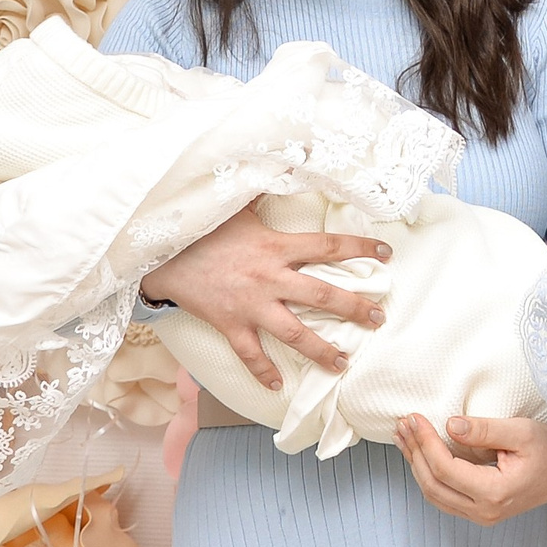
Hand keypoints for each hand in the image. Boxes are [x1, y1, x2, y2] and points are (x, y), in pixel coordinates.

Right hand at [141, 204, 388, 390]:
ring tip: (343, 363)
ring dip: (321, 349)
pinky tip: (278, 384)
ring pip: (293, 332)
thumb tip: (289, 162)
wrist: (161, 255)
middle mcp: (269, 278)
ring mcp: (250, 305)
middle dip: (354, 308)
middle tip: (378, 319)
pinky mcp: (230, 324)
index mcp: (275, 246)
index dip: (360, 249)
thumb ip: (264, 192)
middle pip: (321, 294)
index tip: (386, 255)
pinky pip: (250, 354)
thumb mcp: (236, 206)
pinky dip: (263, 371)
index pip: (327, 246)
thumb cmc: (202, 228)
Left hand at [394, 414, 546, 525]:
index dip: (426, 442)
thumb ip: (485, 430)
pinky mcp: (479, 511)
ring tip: (404, 436)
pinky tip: (419, 453)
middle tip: (403, 423)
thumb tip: (449, 425)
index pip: (447, 469)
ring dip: (416, 464)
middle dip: (415, 452)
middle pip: (433, 484)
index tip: (414, 417)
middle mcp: (484, 512)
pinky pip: (443, 496)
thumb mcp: (522, 432)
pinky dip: (428, 473)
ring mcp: (480, 515)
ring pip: (434, 493)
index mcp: (496, 493)